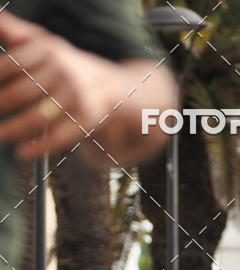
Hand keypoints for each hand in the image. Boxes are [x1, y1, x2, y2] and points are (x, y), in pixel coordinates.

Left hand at [0, 11, 171, 161]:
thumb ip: (18, 33)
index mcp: (49, 50)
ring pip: (36, 117)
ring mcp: (76, 97)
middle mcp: (63, 71)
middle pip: (20, 93)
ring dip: (13, 131)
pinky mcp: (86, 119)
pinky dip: (38, 147)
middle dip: (0, 107)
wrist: (116, 86)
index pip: (12, 65)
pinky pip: (58, 136)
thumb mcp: (46, 44)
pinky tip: (22, 153)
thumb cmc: (70, 67)